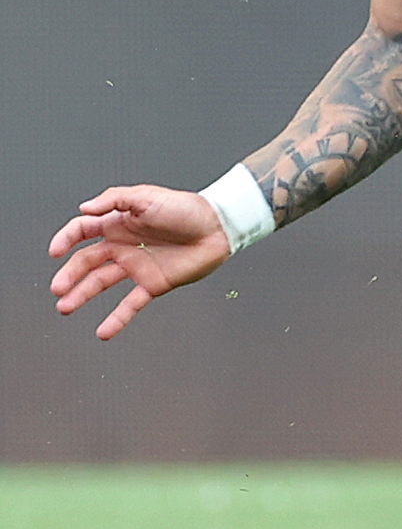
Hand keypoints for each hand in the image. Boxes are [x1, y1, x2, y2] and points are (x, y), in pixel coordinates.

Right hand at [48, 186, 231, 342]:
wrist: (219, 228)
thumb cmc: (187, 208)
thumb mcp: (147, 196)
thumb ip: (114, 199)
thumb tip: (84, 208)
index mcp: (118, 223)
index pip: (83, 231)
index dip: (66, 240)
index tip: (55, 252)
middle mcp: (123, 246)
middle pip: (87, 262)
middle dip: (69, 275)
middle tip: (57, 289)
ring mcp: (137, 266)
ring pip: (101, 283)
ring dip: (82, 296)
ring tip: (65, 308)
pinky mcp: (153, 283)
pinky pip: (130, 304)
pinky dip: (117, 319)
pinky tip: (103, 332)